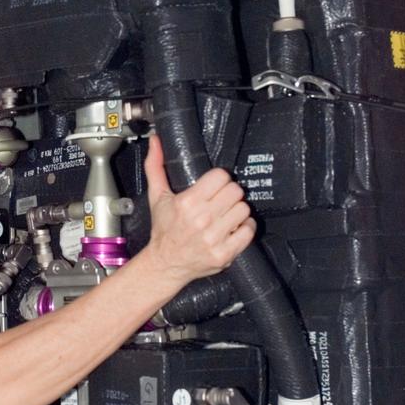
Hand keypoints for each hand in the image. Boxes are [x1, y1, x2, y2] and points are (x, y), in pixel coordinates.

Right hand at [143, 133, 254, 288]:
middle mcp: (201, 220)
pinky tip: (233, 228)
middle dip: (230, 194)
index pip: (221, 177)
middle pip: (235, 191)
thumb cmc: (163, 229)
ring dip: (238, 211)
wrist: (165, 263)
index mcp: (187, 203)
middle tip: (222, 200)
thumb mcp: (157, 197)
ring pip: (244, 209)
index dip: (219, 179)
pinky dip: (245, 228)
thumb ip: (155, 166)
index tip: (215, 186)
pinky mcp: (224, 253)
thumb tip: (155, 141)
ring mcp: (214, 238)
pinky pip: (248, 231)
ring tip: (226, 215)